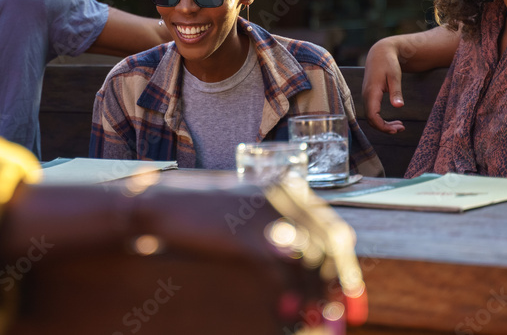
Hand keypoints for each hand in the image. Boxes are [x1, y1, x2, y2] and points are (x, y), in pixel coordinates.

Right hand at [0, 175, 364, 330]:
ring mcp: (267, 214)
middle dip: (341, 284)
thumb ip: (276, 226)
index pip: (332, 228)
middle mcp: (284, 195)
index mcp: (286, 186)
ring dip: (318, 296)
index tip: (349, 298)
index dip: (345, 267)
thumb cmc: (199, 210)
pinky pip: (283, 272)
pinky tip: (287, 315)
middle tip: (341, 319)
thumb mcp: (242, 209)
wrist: (157, 203)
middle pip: (331, 244)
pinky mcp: (248, 236)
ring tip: (318, 323)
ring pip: (312, 260)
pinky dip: (291, 296)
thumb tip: (301, 259)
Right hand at [361, 37, 406, 133]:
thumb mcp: (395, 76)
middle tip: (401, 129)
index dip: (382, 126)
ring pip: (372, 117)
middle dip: (385, 128)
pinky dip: (382, 119)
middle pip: (371, 119)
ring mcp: (366, 96)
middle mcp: (366, 96)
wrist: (380, 52)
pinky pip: (373, 112)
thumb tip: (399, 107)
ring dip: (384, 124)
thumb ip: (396, 92)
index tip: (396, 129)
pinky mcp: (369, 96)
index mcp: (371, 92)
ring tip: (400, 126)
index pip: (372, 116)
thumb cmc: (388, 63)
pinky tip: (393, 120)